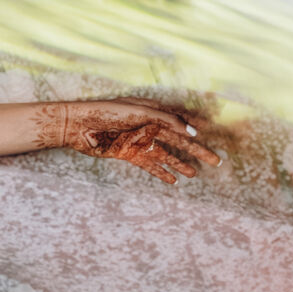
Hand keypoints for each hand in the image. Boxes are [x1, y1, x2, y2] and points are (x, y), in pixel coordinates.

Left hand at [33, 100, 219, 184]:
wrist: (78, 125)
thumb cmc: (107, 112)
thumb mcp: (141, 112)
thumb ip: (167, 121)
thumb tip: (194, 131)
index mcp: (152, 111)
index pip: (180, 119)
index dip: (196, 126)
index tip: (212, 133)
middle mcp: (148, 126)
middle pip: (177, 140)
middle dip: (195, 151)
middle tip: (214, 161)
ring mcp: (138, 141)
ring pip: (165, 154)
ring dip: (179, 164)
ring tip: (194, 174)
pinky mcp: (128, 153)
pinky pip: (149, 164)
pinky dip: (160, 172)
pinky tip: (173, 180)